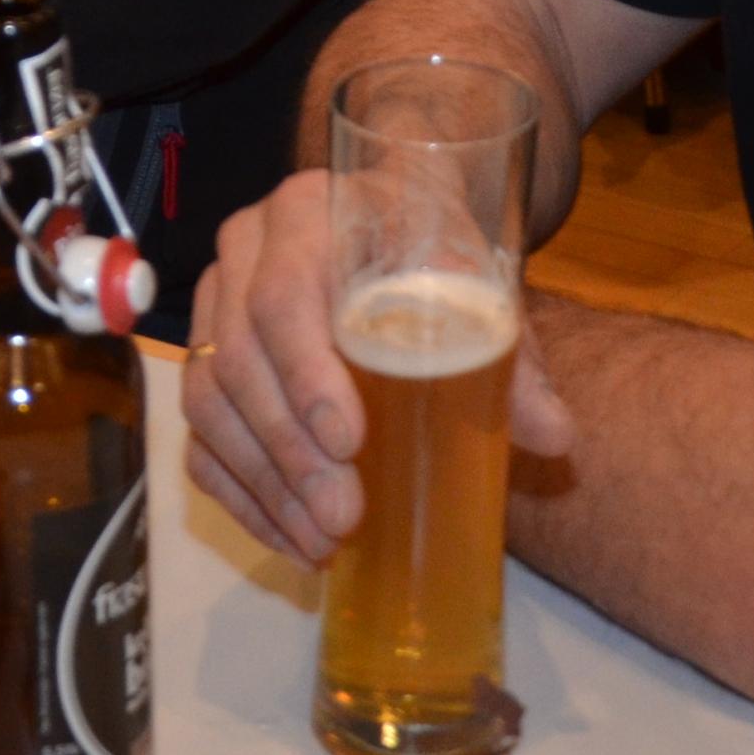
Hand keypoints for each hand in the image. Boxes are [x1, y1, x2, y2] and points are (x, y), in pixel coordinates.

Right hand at [182, 169, 576, 563]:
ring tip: (322, 540)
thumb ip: (512, 355)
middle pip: (238, 358)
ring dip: (266, 483)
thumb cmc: (431, 248)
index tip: (349, 442)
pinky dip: (242, 495)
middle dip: (289, 450)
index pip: (284, 293)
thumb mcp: (476, 281)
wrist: (391, 221)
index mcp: (305, 214)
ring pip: (209, 403)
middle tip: (342, 516)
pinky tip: (291, 536)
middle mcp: (244, 252)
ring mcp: (214, 307)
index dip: (307, 373)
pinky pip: (199, 437)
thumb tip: (554, 434)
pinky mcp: (205, 361)